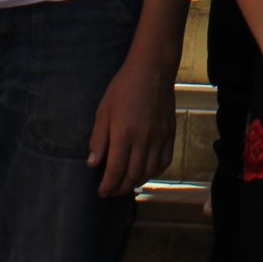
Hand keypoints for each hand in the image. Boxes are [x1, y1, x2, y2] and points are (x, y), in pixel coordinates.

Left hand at [88, 60, 174, 196]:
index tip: (101, 192)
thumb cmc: (123, 87)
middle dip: (120, 188)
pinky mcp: (170, 134)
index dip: (107, 185)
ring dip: (136, 182)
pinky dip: (154, 172)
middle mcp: (144, 140)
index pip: (116, 170)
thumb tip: (92, 164)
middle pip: (132, 176)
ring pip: (149, 172)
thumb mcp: (104, 110)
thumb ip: (98, 139)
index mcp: (124, 134)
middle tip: (111, 191)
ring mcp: (160, 138)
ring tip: (126, 183)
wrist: (152, 70)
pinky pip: (165, 162)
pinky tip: (145, 171)